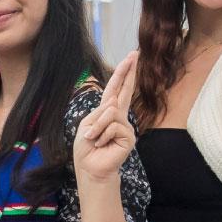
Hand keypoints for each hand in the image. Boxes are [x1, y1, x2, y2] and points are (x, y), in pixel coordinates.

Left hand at [74, 52, 139, 183]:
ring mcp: (125, 126)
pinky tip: (102, 144)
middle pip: (125, 90)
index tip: (131, 58)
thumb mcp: (87, 124)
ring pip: (110, 112)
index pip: (116, 89)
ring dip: (97, 126)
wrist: (90, 167)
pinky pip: (113, 126)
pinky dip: (102, 134)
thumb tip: (115, 105)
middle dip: (128, 71)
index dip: (123, 74)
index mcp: (107, 111)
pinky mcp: (129, 136)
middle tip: (134, 54)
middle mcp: (119, 116)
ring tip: (93, 139)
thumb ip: (101, 112)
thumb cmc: (87, 147)